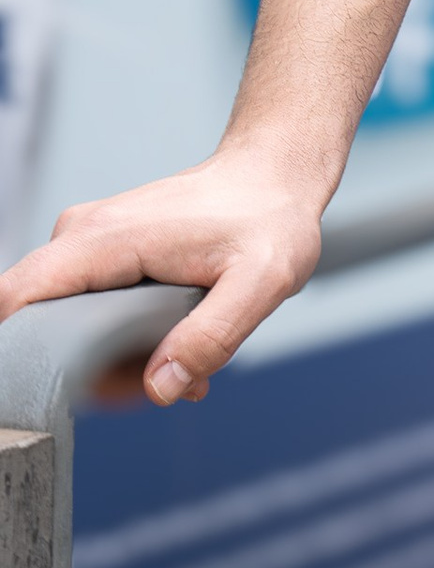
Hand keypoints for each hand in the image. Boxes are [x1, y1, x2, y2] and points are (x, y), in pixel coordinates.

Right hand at [0, 142, 327, 402]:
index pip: (16, 299)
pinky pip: (88, 311)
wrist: (273, 178)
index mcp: (103, 240)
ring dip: (118, 360)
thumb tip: (160, 388)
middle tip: (160, 383)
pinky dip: (125, 340)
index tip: (69, 389)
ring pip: (67, 325)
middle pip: (41, 326)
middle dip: (94, 371)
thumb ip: (211, 337)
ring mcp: (88, 244)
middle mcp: (81, 237)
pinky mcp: (101, 254)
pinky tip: (178, 350)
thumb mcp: (261, 284)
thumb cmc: (269, 219)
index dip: (23, 354)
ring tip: (185, 367)